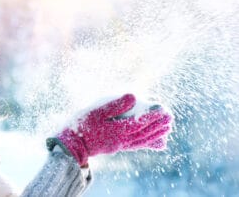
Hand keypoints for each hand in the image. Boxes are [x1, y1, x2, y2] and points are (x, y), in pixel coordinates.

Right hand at [47, 94, 171, 165]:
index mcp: (117, 129)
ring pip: (142, 140)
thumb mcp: (96, 111)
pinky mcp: (117, 147)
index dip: (152, 115)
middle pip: (144, 132)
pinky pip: (137, 146)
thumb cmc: (83, 125)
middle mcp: (122, 139)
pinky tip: (156, 142)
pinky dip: (149, 143)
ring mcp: (120, 144)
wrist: (74, 144)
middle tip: (170, 116)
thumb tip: (133, 96)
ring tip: (168, 127)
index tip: (162, 108)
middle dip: (158, 124)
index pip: (139, 122)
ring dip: (156, 133)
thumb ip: (115, 104)